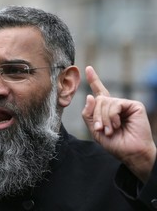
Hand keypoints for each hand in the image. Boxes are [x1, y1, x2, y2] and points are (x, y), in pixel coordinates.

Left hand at [82, 66, 155, 182]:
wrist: (130, 152)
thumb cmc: (114, 143)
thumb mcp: (95, 130)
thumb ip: (89, 114)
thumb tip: (90, 96)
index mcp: (106, 110)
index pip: (99, 92)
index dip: (94, 80)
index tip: (88, 68)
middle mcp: (115, 105)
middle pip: (98, 100)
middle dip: (97, 116)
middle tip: (101, 129)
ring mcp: (125, 104)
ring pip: (105, 102)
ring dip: (104, 118)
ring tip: (111, 130)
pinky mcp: (134, 105)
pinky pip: (115, 104)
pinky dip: (112, 116)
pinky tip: (118, 124)